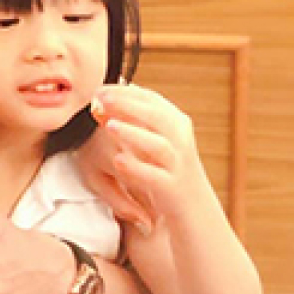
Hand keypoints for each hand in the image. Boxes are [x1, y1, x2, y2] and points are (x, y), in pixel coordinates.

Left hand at [83, 84, 217, 231]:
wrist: (193, 206)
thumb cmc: (167, 167)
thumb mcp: (157, 138)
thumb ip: (138, 117)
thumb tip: (113, 93)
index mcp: (175, 123)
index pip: (151, 99)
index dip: (125, 92)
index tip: (100, 88)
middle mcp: (180, 140)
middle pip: (156, 116)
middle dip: (127, 105)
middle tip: (101, 98)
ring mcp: (177, 164)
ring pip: (158, 145)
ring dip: (133, 133)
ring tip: (109, 126)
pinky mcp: (171, 187)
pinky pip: (154, 176)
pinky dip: (137, 168)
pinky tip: (118, 161)